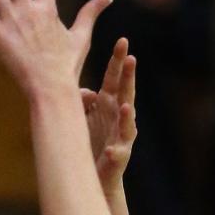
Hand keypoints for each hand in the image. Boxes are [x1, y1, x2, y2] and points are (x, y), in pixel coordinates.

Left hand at [82, 37, 136, 192]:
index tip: (123, 41)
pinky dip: (114, 152)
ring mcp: (122, 136)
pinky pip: (117, 154)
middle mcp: (119, 116)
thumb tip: (86, 91)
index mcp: (110, 103)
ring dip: (126, 115)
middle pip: (126, 93)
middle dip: (129, 77)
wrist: (97, 173)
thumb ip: (82, 99)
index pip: (115, 78)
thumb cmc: (90, 140)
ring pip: (127, 123)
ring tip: (125, 106)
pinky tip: (111, 150)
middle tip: (131, 58)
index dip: (119, 61)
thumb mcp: (83, 114)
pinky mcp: (119, 158)